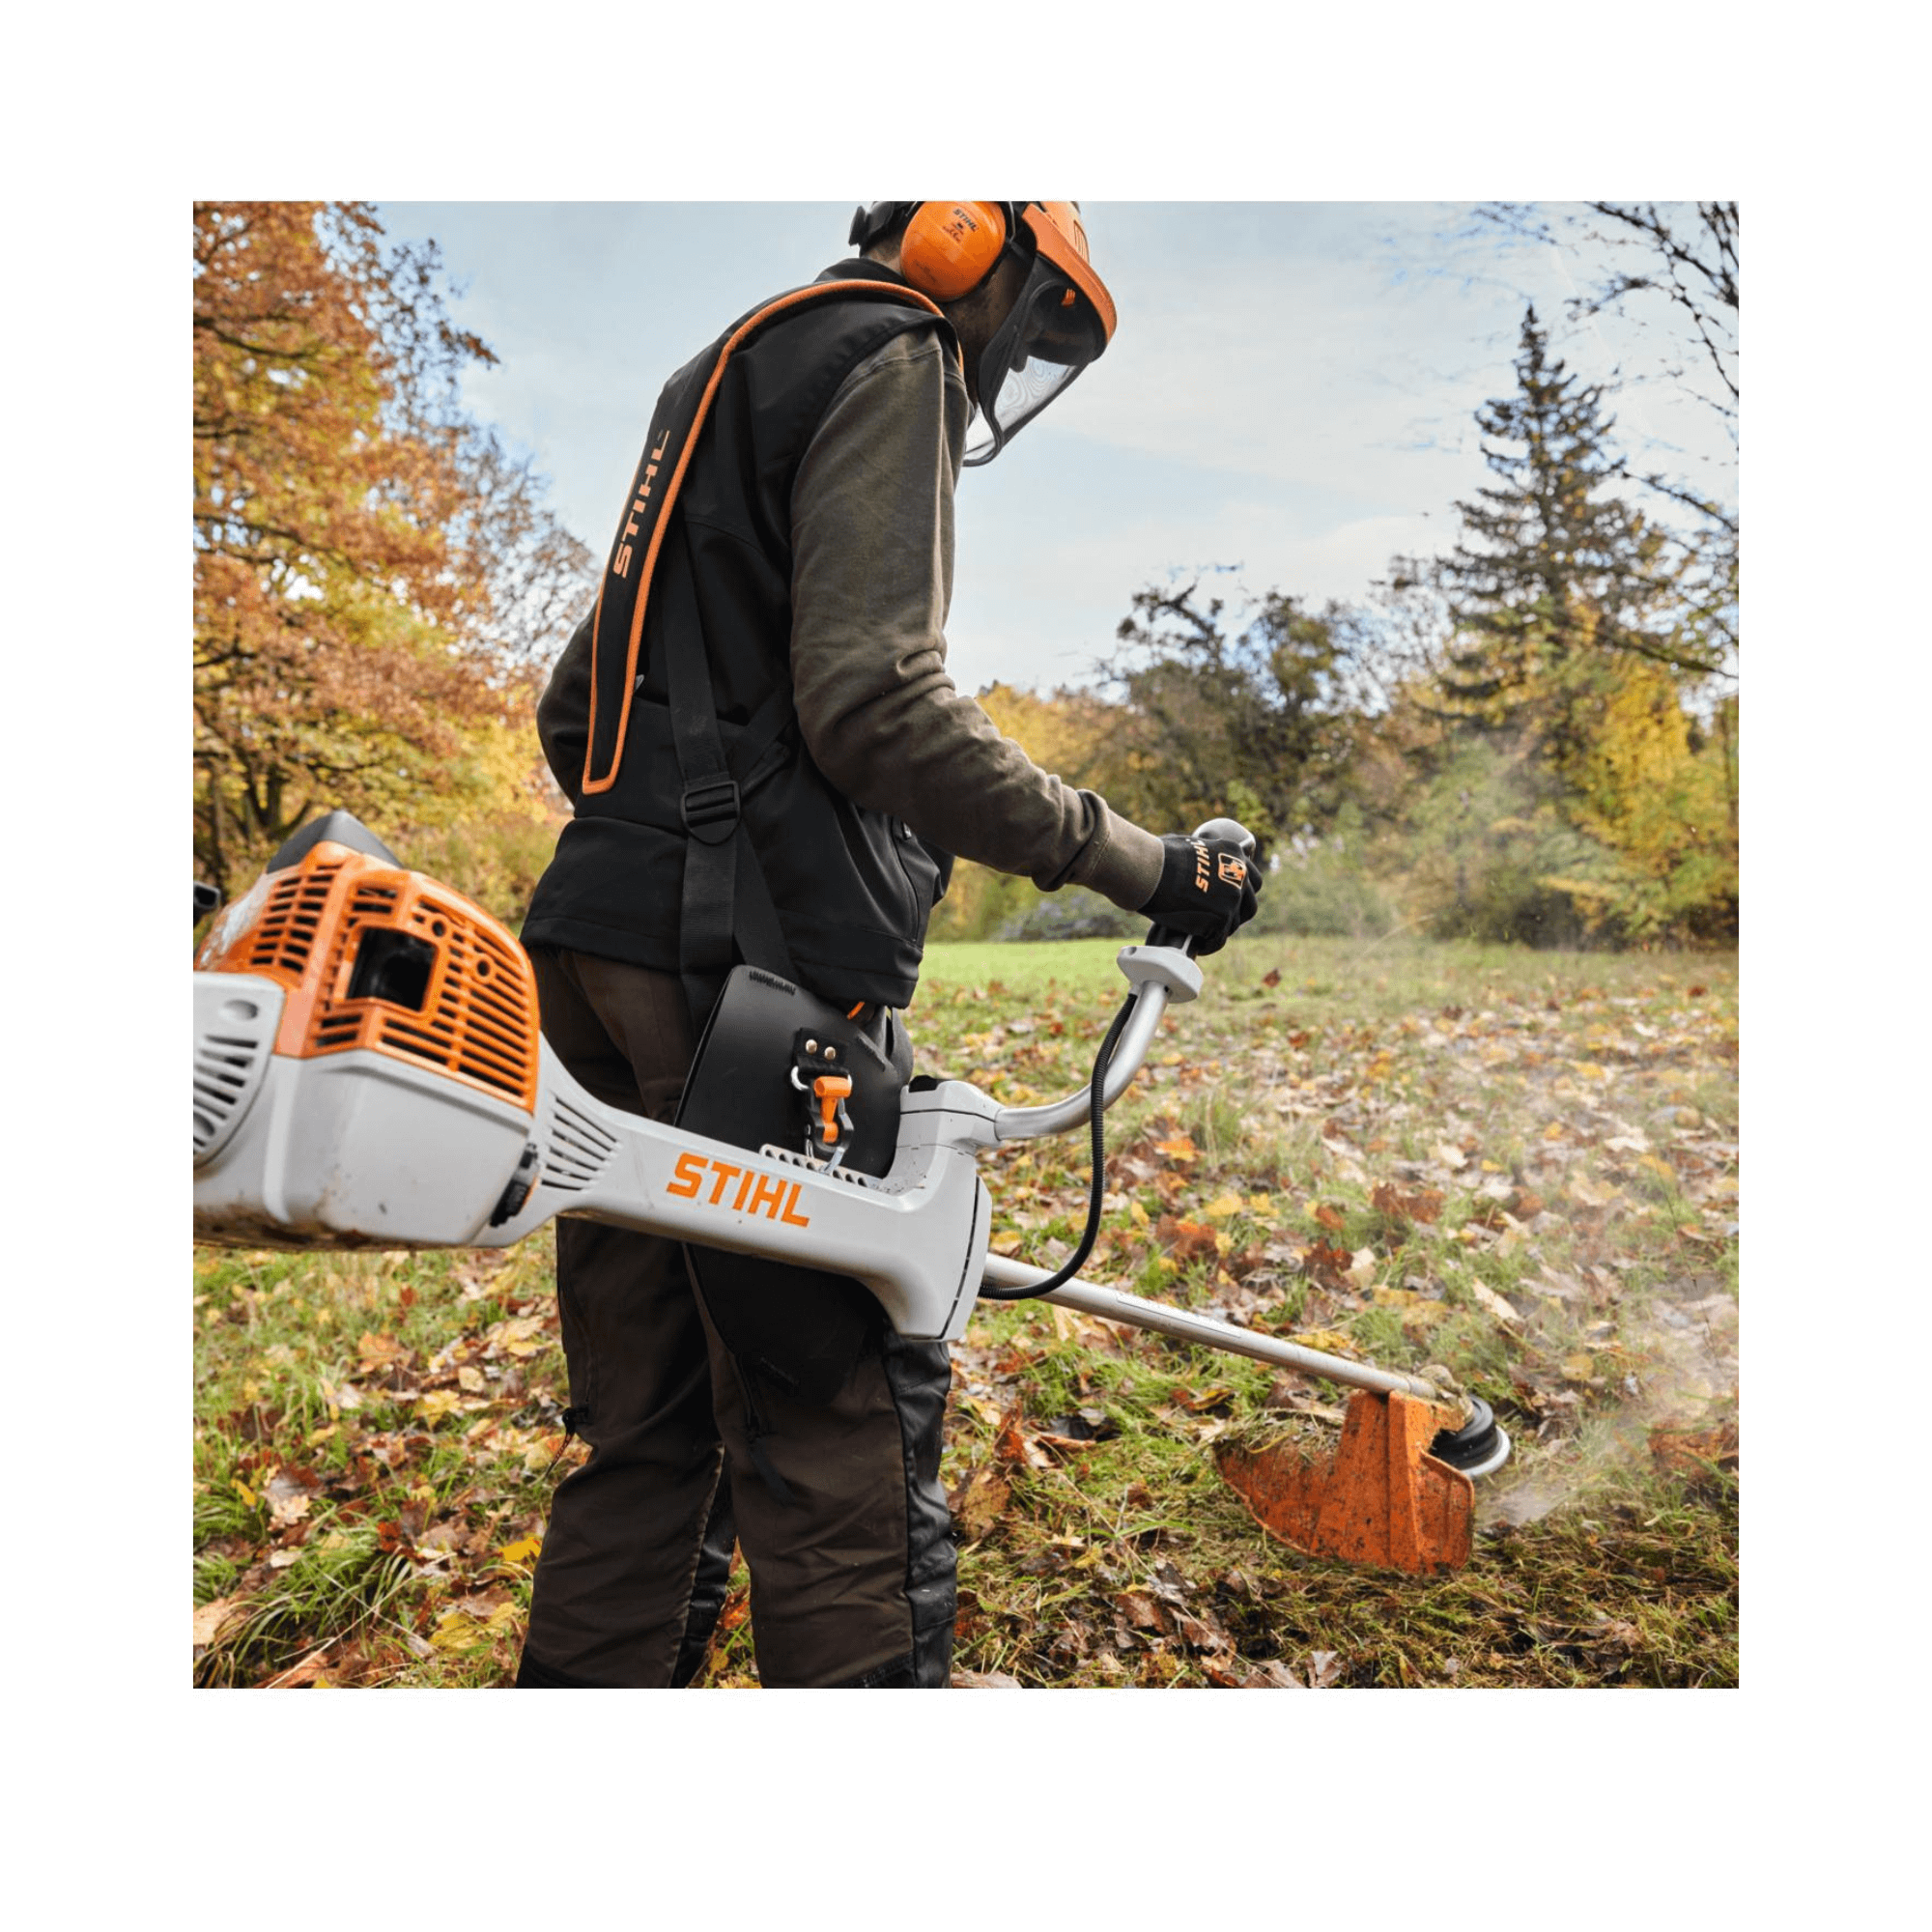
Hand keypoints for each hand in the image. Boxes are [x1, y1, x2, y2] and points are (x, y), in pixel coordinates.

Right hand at [1140, 832, 1261, 954]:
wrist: (1151, 870)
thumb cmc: (1158, 856)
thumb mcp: (1189, 845)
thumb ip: (1202, 857)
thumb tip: (1191, 863)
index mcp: (1234, 855)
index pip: (1252, 880)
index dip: (1243, 894)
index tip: (1231, 902)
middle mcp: (1240, 875)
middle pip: (1249, 905)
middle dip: (1235, 916)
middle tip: (1218, 922)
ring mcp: (1232, 898)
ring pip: (1233, 924)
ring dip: (1219, 930)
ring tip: (1203, 935)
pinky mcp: (1221, 918)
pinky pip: (1218, 939)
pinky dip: (1208, 945)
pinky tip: (1198, 946)